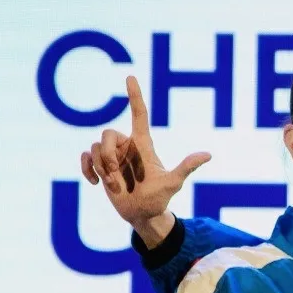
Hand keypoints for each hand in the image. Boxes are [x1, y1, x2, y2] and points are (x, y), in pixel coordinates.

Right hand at [79, 75, 211, 234]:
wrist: (143, 215)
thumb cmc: (159, 198)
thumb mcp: (173, 183)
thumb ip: (186, 167)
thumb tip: (209, 155)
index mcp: (143, 144)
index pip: (139, 114)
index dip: (135, 95)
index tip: (131, 77)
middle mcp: (126, 146)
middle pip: (106, 133)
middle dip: (107, 155)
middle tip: (116, 174)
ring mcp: (112, 156)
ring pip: (94, 148)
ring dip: (101, 169)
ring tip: (114, 187)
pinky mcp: (100, 167)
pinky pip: (84, 157)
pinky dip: (87, 169)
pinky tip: (94, 183)